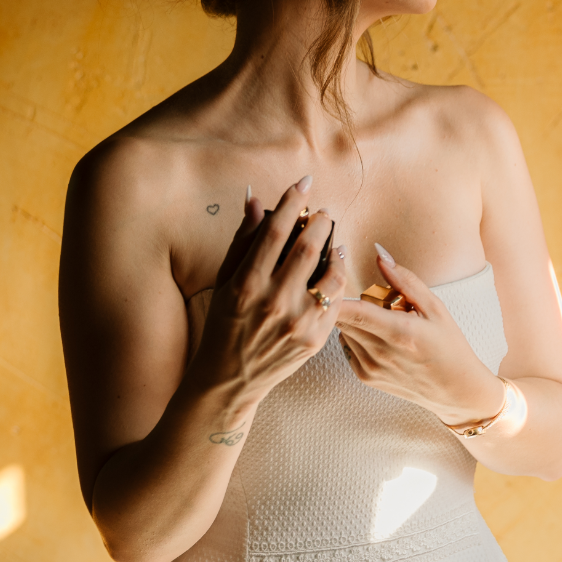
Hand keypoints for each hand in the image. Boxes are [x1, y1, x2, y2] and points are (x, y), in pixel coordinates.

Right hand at [187, 178, 352, 405]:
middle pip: (307, 247)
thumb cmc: (223, 323)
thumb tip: (255, 200)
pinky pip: (335, 300)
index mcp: (246, 284)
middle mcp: (273, 302)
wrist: (229, 377)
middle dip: (320, 221)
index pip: (274, 232)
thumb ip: (243, 240)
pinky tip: (336, 264)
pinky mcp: (314, 339)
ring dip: (335, 247)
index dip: (291, 203)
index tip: (303, 184)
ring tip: (333, 237)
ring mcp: (297, 322)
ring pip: (329, 273)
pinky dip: (338, 277)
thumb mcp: (223, 281)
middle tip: (324, 211)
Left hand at [333, 245, 502, 424]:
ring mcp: (370, 367)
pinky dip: (355, 336)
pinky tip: (376, 335)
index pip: (351, 309)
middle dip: (343, 299)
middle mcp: (380, 352)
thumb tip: (379, 253)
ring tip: (376, 316)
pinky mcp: (365, 377)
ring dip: (351, 319)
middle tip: (362, 292)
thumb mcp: (435, 308)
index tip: (332, 273)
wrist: (456, 391)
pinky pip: (346, 346)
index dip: (335, 290)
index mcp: (399, 332)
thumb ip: (405, 280)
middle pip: (340, 318)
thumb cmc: (449, 345)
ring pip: (341, 331)